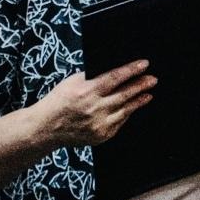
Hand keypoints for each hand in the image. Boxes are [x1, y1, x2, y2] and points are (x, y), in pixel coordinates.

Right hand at [33, 59, 156, 147]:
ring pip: (125, 110)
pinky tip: (133, 106)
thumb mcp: (73, 81)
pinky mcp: (101, 136)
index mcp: (86, 92)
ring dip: (139, 100)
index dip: (132, 70)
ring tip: (149, 93)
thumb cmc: (59, 100)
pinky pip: (119, 122)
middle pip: (124, 94)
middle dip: (141, 85)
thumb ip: (94, 76)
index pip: (115, 77)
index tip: (144, 64)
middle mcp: (94, 109)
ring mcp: (98, 124)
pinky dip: (127, 113)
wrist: (45, 128)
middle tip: (153, 79)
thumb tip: (117, 70)